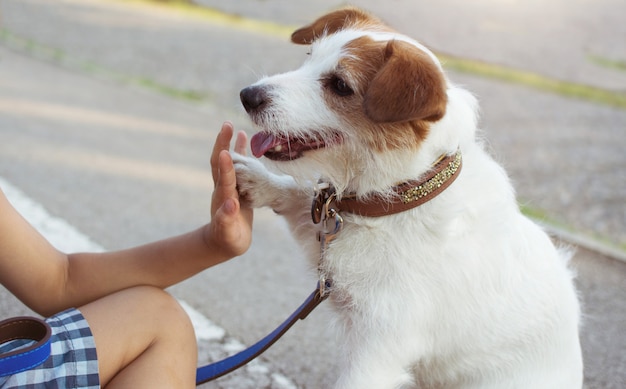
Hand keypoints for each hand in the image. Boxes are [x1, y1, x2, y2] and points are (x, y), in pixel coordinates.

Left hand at [206, 122, 252, 258]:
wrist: (222, 242)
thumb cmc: (227, 240)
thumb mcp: (228, 234)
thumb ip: (226, 220)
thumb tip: (231, 205)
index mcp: (223, 199)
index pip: (224, 181)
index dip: (225, 168)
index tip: (227, 152)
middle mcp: (223, 188)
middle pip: (220, 162)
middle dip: (223, 144)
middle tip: (226, 125)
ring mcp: (227, 184)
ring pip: (228, 160)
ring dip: (229, 143)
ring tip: (232, 125)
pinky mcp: (234, 184)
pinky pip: (237, 164)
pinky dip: (239, 151)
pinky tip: (243, 137)